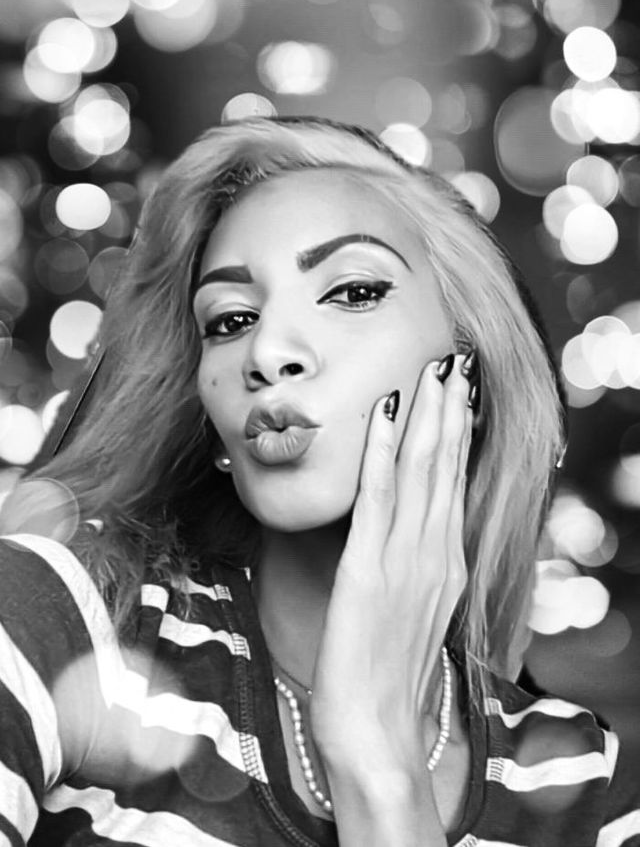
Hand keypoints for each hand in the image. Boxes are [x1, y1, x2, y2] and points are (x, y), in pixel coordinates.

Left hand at [309, 353, 474, 779]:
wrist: (377, 733)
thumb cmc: (388, 676)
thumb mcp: (412, 610)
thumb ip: (417, 567)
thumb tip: (411, 534)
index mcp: (446, 562)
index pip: (454, 483)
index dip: (458, 434)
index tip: (460, 393)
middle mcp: (435, 554)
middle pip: (445, 467)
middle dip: (450, 411)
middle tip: (455, 361)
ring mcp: (405, 560)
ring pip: (421, 472)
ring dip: (427, 416)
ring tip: (434, 370)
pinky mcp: (367, 571)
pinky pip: (377, 499)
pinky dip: (382, 452)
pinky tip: (387, 413)